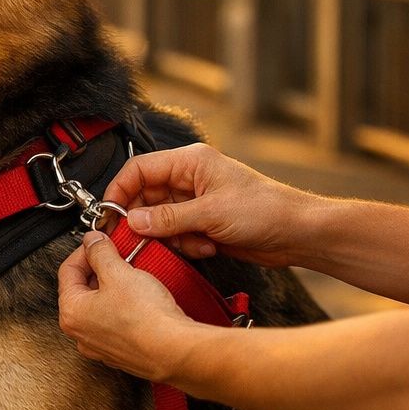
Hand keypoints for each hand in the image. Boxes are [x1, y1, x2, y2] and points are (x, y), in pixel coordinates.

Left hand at [57, 231, 200, 382]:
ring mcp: (100, 346)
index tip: (100, 242)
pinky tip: (140, 299)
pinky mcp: (121, 352)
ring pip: (101, 306)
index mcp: (71, 313)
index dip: (86, 251)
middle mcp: (81, 334)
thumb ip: (100, 252)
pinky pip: (117, 322)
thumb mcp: (119, 272)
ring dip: (114, 287)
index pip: (68, 270)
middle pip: (83, 289)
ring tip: (132, 275)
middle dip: (101, 269)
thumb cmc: (145, 320)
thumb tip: (93, 242)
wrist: (174, 350)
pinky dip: (125, 307)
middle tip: (118, 257)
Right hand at [104, 143, 311, 268]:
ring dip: (171, 237)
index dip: (120, 191)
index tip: (111, 215)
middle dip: (146, 221)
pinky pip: (176, 235)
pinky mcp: (202, 223)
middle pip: (146, 197)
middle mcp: (189, 179)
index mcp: (190, 162)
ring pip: (159, 220)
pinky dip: (186, 245)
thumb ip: (167, 218)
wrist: (297, 234)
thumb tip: (133, 221)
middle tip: (142, 239)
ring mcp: (195, 202)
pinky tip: (207, 247)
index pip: (139, 170)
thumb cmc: (267, 210)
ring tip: (195, 242)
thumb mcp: (211, 213)